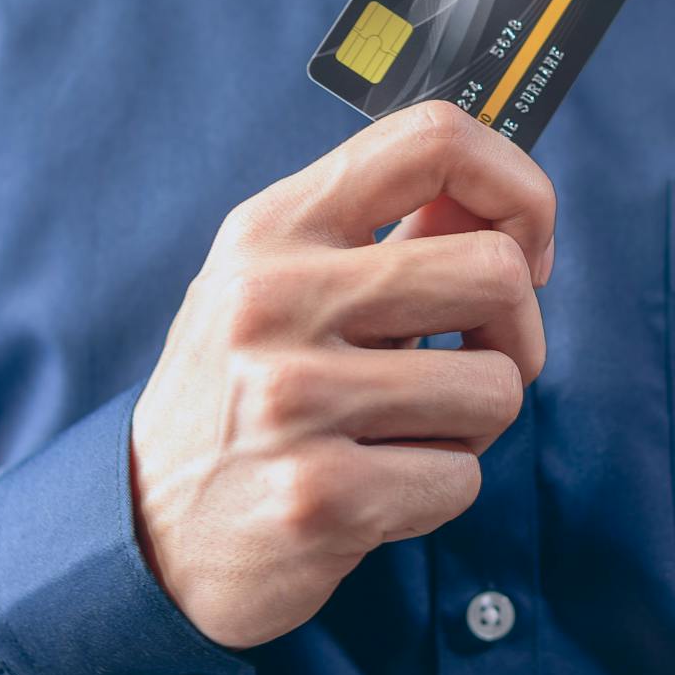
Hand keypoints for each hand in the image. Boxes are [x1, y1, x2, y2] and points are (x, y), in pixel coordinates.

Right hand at [130, 101, 556, 649]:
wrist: (148, 535)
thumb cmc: (246, 398)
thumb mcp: (287, 290)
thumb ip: (390, 239)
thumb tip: (511, 203)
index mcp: (273, 229)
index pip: (432, 139)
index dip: (518, 185)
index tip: (526, 248)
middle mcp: (273, 298)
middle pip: (494, 270)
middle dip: (518, 332)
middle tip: (474, 366)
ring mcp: (291, 399)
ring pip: (497, 387)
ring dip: (472, 426)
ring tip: (399, 437)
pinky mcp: (318, 497)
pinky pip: (461, 480)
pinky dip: (437, 493)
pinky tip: (372, 492)